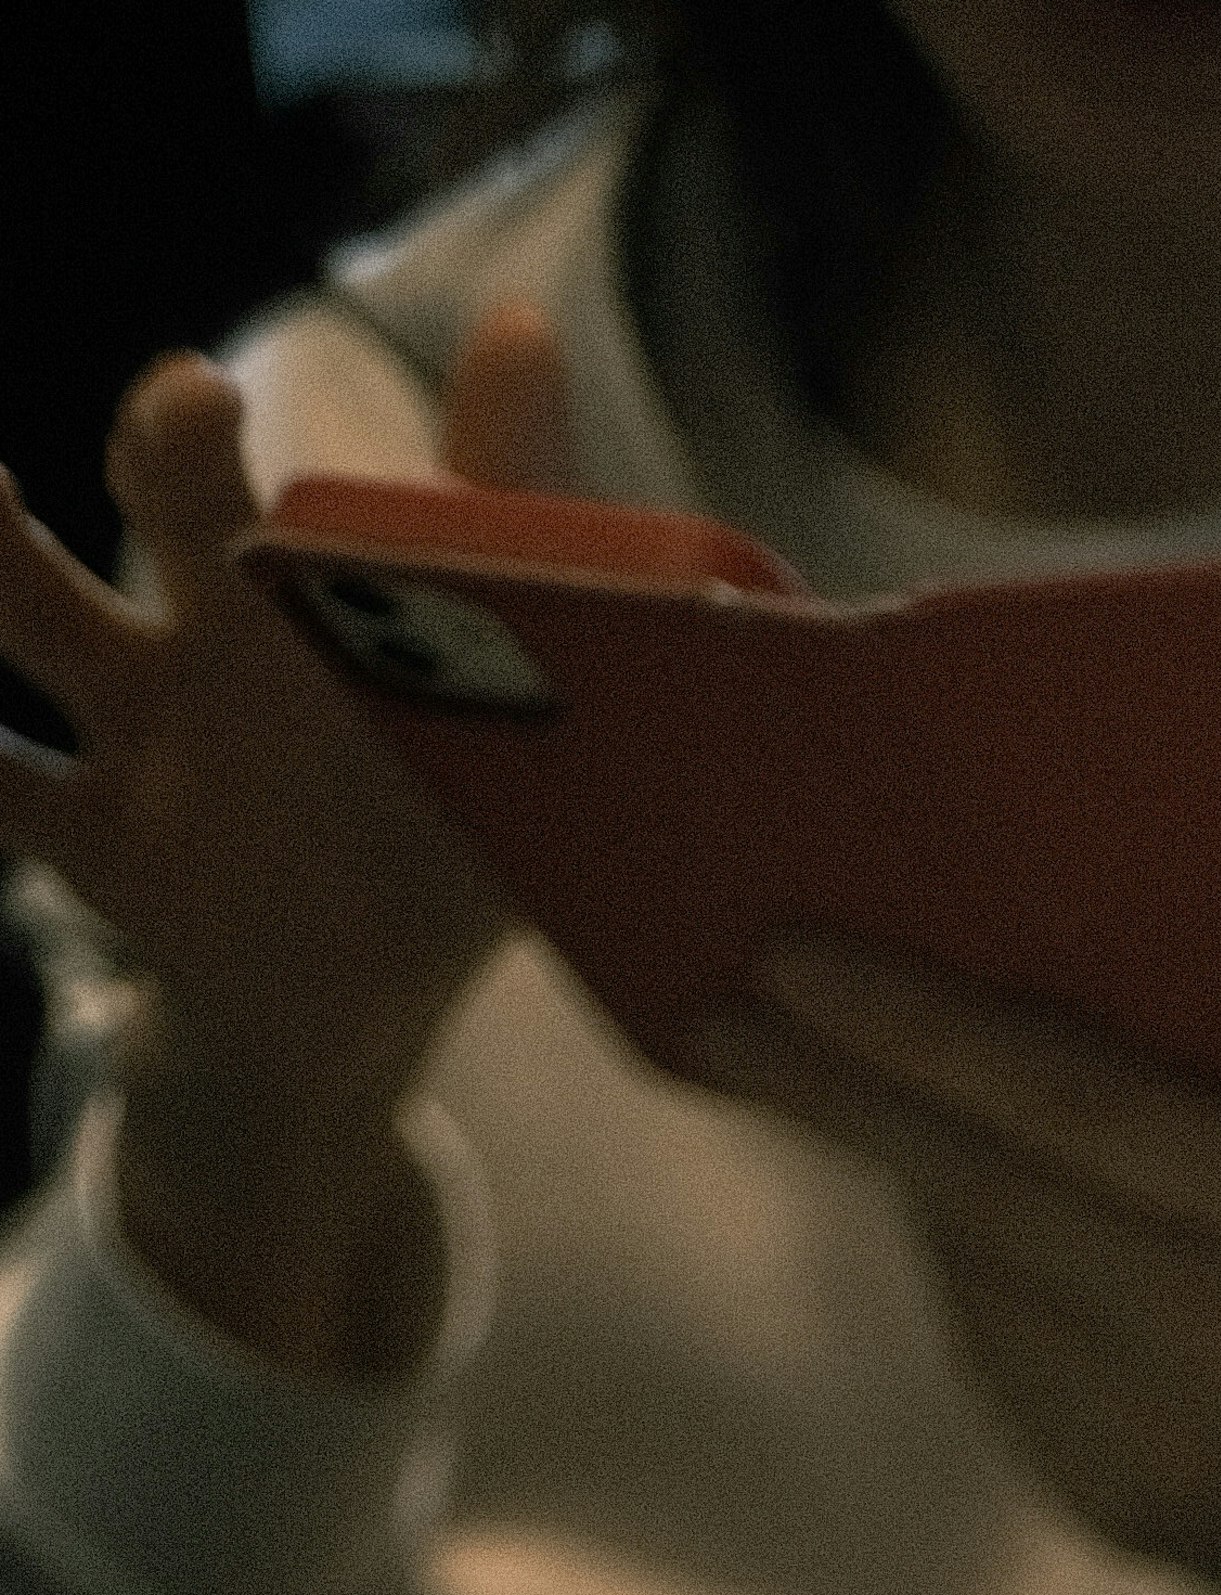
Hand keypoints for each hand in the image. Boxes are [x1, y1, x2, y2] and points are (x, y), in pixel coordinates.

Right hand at [0, 309, 577, 1373]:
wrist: (355, 999)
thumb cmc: (432, 819)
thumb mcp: (498, 688)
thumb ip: (507, 521)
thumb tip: (523, 324)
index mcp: (281, 581)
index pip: (214, 464)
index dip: (181, 421)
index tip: (200, 400)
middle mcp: (198, 633)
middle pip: (160, 508)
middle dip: (157, 456)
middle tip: (187, 421)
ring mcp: (142, 736)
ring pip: (32, 609)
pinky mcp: (106, 852)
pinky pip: (3, 794)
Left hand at [695, 935, 1220, 1594]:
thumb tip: (1034, 959)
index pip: (1079, 1105)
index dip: (921, 1030)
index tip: (797, 955)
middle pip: (983, 1193)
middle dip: (839, 1092)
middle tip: (725, 1008)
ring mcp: (1168, 1455)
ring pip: (974, 1274)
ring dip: (908, 1173)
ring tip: (835, 1081)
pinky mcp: (1118, 1515)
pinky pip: (1000, 1358)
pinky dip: (977, 1278)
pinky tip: (979, 1224)